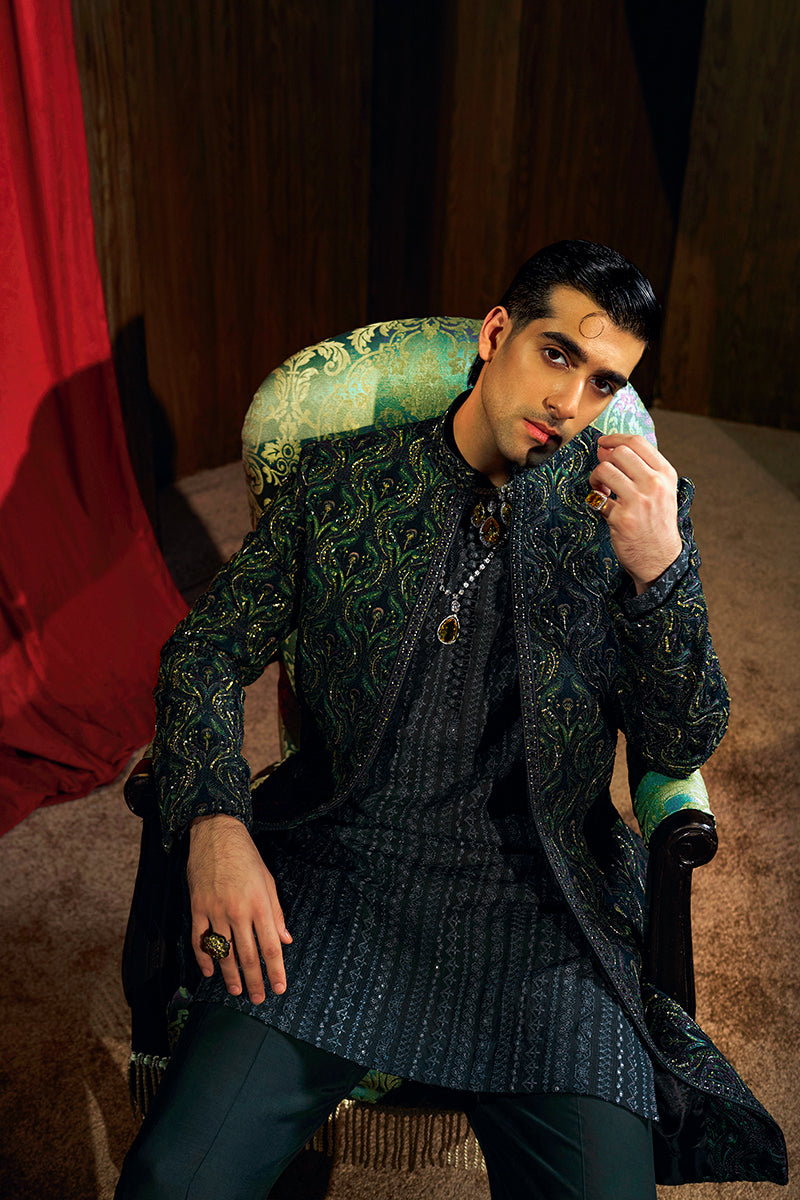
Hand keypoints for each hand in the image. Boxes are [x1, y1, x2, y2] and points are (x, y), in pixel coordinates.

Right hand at [187, 814, 291, 1002]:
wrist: (216, 833)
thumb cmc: (246, 857)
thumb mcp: (268, 881)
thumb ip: (277, 913)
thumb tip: (286, 940)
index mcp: (260, 904)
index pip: (271, 946)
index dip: (276, 971)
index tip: (280, 988)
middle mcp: (238, 910)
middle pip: (248, 955)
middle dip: (255, 981)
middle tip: (258, 998)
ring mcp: (215, 910)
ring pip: (224, 952)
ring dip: (230, 975)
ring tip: (236, 991)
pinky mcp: (197, 907)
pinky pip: (199, 940)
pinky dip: (204, 958)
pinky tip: (209, 971)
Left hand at [588, 434, 682, 593]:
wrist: (661, 559)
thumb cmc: (657, 522)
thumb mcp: (660, 491)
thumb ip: (637, 468)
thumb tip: (605, 448)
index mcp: (665, 474)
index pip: (637, 442)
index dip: (614, 438)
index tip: (603, 443)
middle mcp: (654, 484)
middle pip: (618, 453)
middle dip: (604, 460)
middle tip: (603, 474)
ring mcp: (638, 501)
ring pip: (605, 470)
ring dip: (595, 478)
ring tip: (600, 489)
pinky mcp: (622, 519)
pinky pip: (598, 499)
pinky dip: (596, 502)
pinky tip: (603, 507)